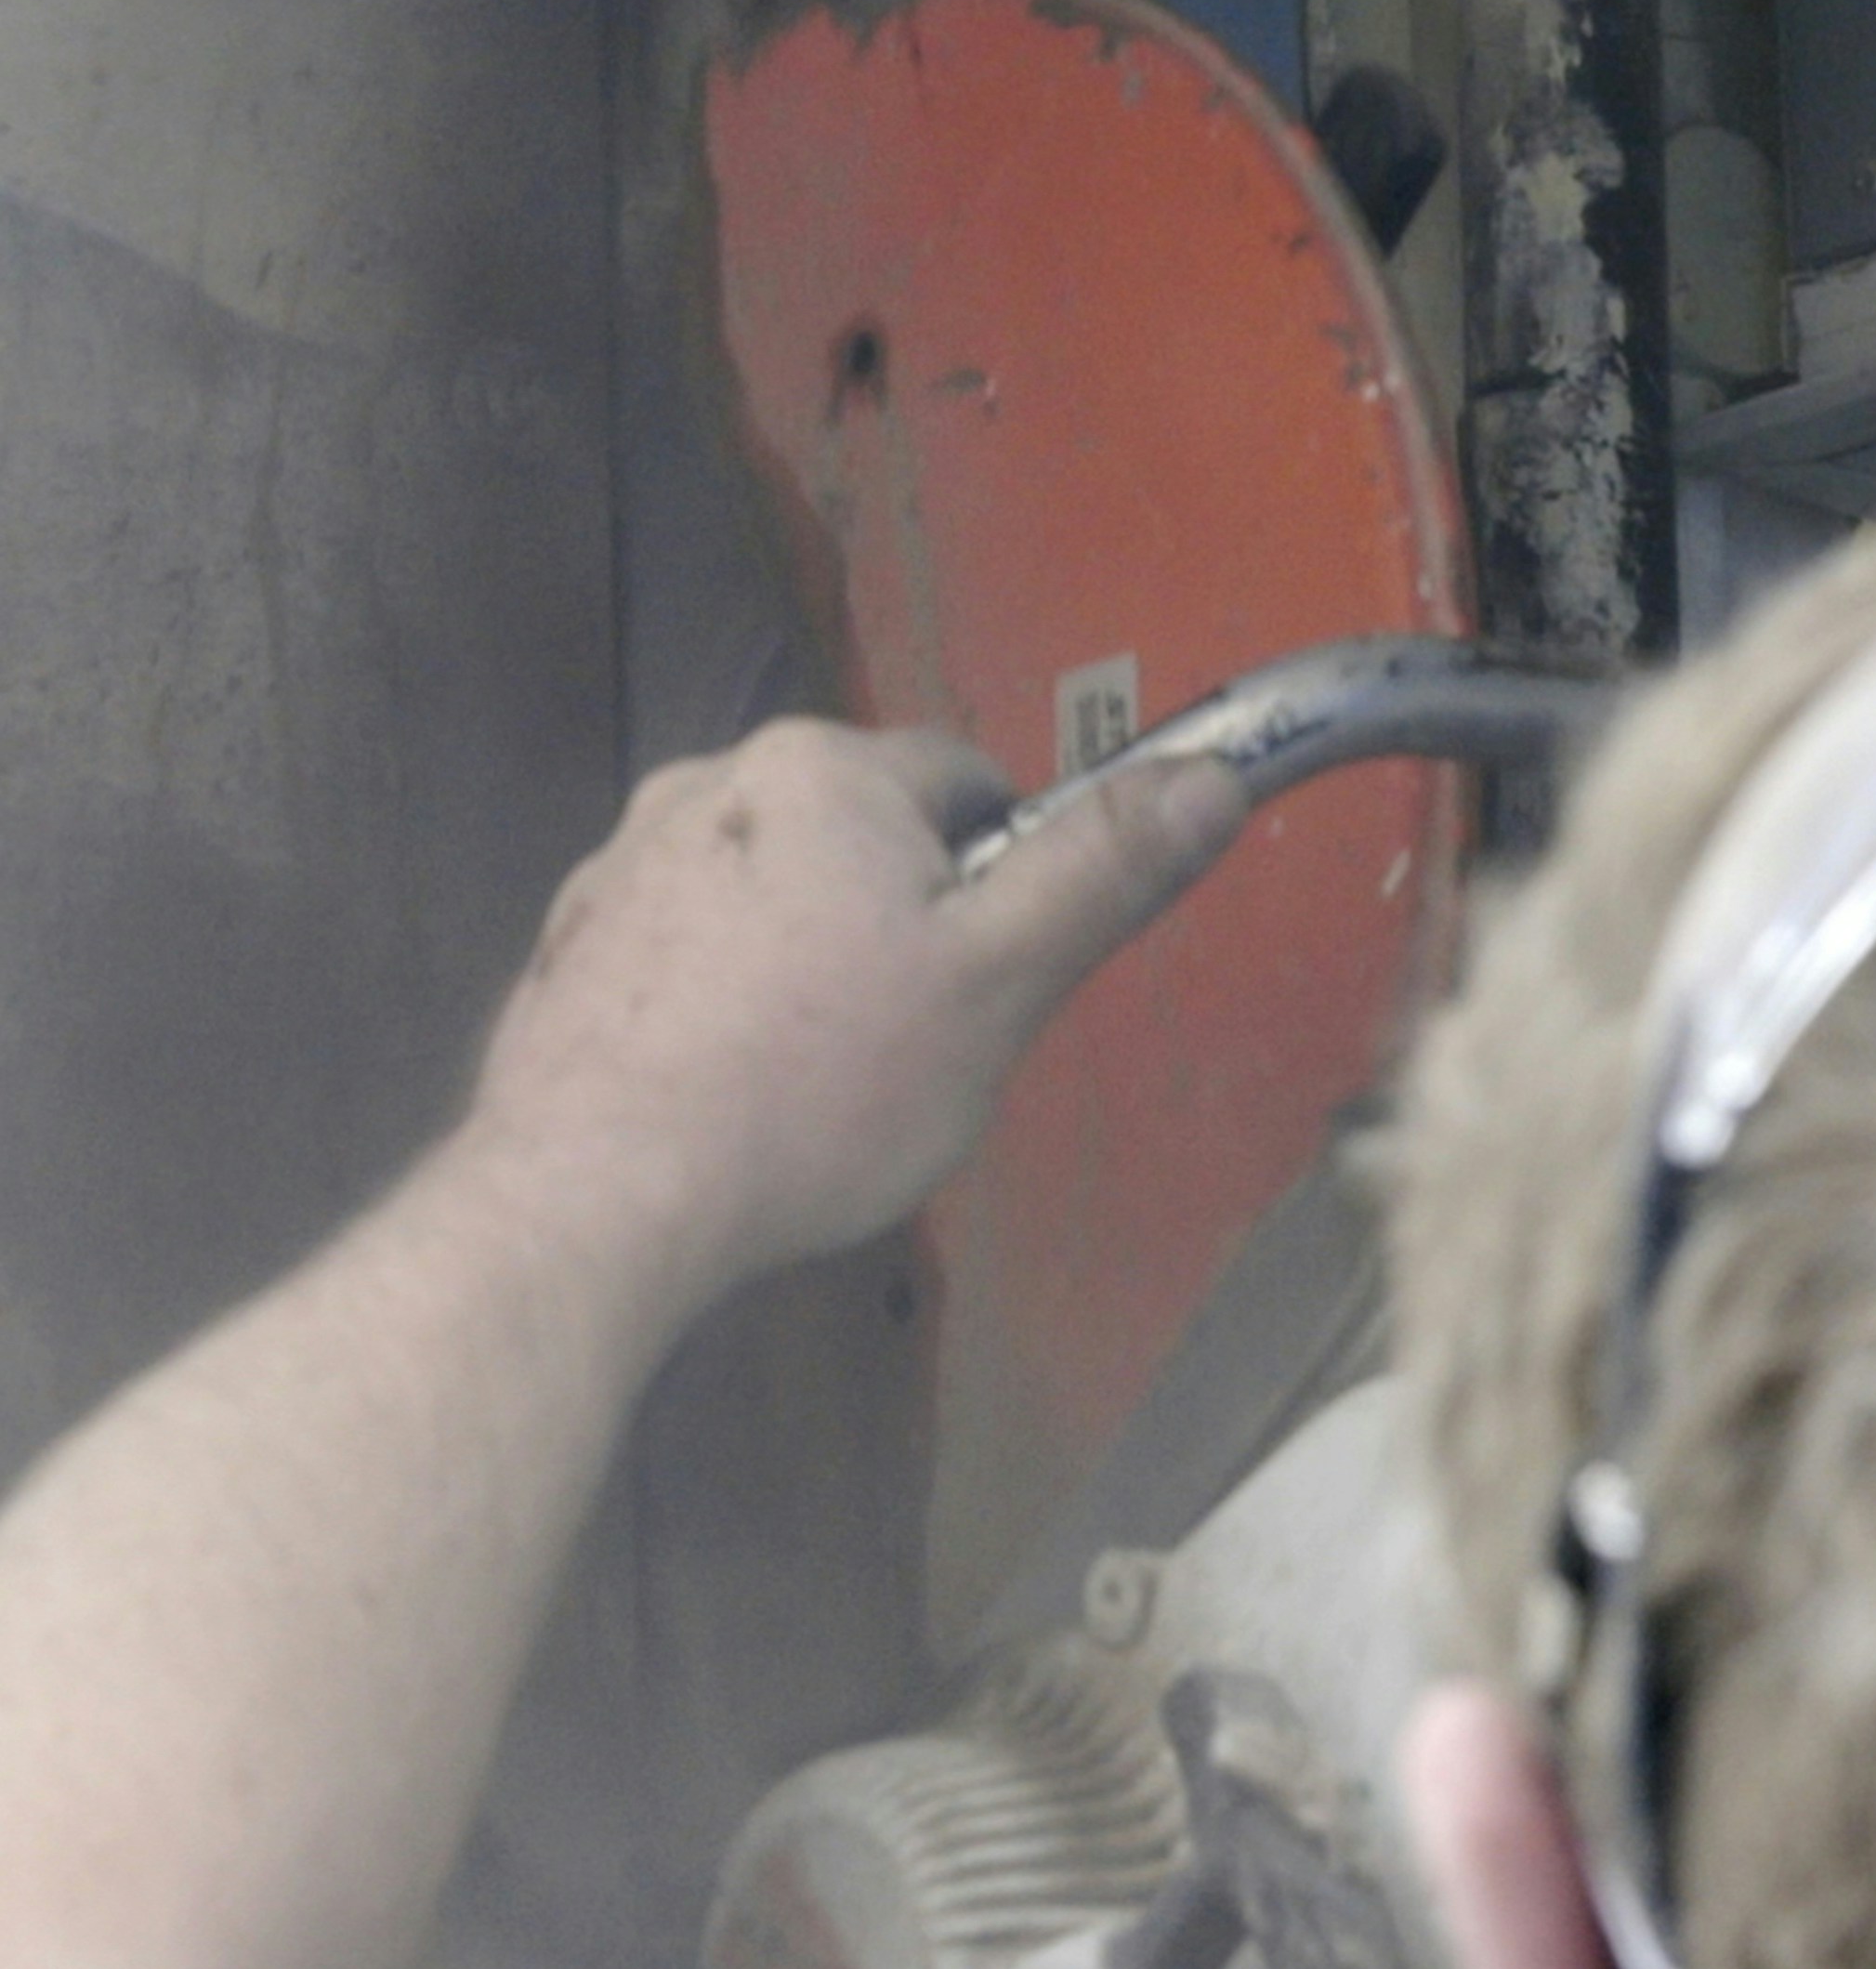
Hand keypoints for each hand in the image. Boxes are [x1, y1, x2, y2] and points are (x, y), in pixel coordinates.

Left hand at [468, 718, 1245, 1306]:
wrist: (596, 1199)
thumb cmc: (819, 1088)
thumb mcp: (997, 982)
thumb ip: (1101, 871)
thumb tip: (1212, 776)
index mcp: (825, 769)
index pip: (965, 781)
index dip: (1003, 877)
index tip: (991, 977)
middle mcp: (710, 780)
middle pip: (860, 836)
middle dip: (899, 920)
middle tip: (909, 1044)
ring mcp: (621, 862)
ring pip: (769, 893)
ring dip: (807, 958)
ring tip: (811, 1083)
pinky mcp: (570, 949)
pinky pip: (685, 951)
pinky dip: (720, 1002)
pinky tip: (727, 1094)